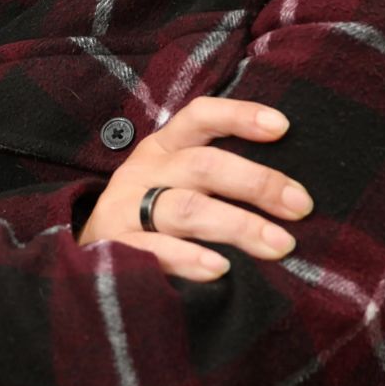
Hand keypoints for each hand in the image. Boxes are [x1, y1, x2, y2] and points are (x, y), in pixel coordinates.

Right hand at [78, 97, 311, 281]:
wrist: (83, 256)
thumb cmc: (150, 216)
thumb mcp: (176, 182)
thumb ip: (218, 176)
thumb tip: (289, 191)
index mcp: (164, 148)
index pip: (200, 117)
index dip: (240, 116)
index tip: (283, 127)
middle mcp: (144, 171)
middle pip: (204, 165)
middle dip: (257, 183)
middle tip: (301, 206)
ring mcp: (125, 209)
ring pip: (187, 208)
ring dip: (238, 225)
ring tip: (279, 244)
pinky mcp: (113, 247)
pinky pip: (153, 250)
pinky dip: (188, 259)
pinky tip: (221, 269)